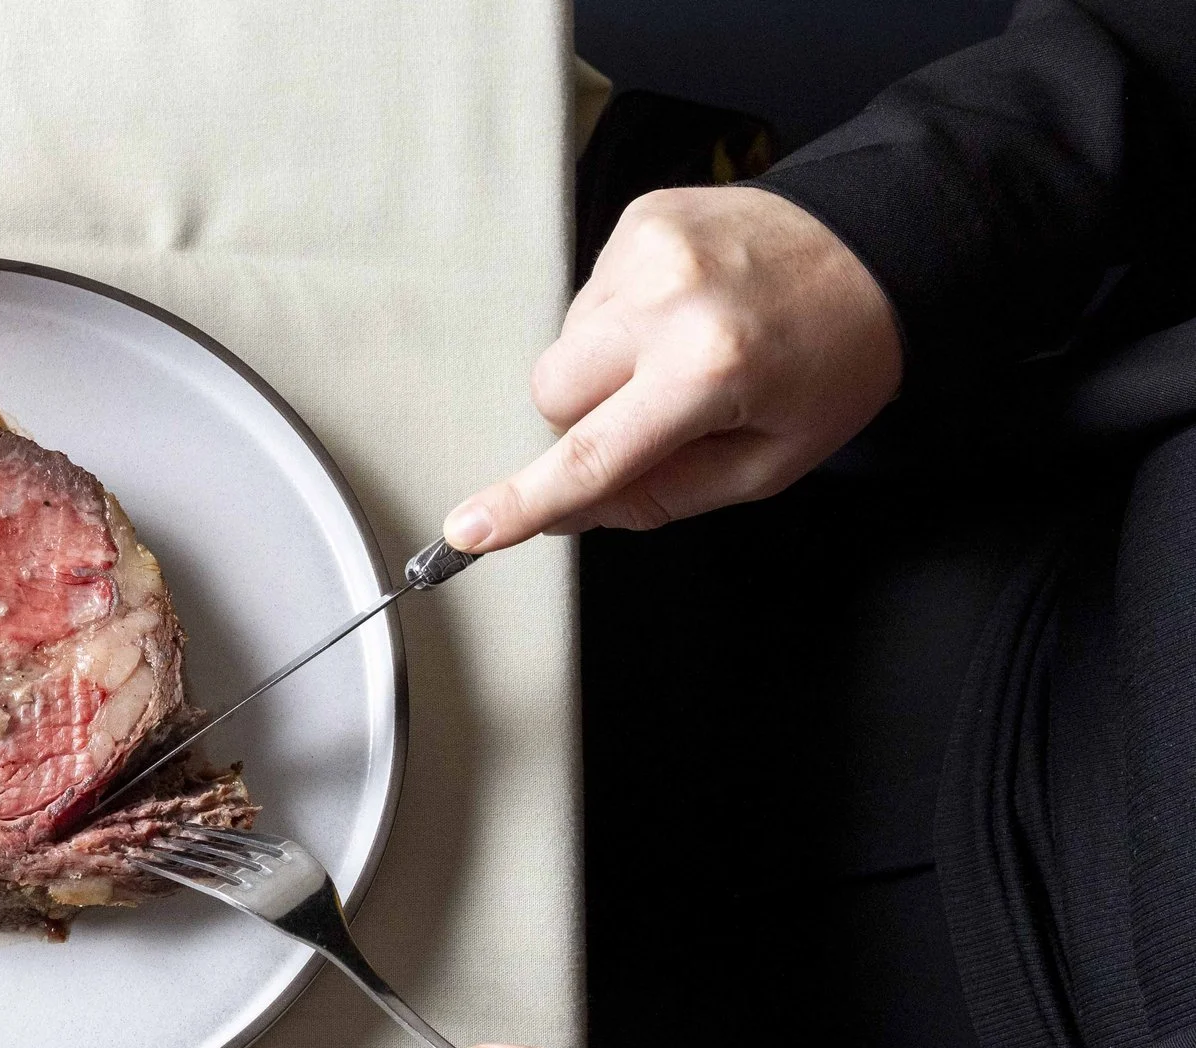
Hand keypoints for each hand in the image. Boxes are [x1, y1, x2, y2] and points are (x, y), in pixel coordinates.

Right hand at [442, 186, 901, 552]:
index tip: (467, 531)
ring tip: (683, 348)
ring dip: (607, 365)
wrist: (879, 243)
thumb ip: (662, 495)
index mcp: (709, 368)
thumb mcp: (768, 462)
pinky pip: (589, 297)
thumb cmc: (832, 361)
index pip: (592, 453)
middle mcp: (668, 299)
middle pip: (552, 395)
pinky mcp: (640, 217)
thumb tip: (569, 509)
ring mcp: (647, 248)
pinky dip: (622, 318)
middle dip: (586, 420)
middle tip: (658, 413)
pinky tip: (681, 309)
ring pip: (566, 347)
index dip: (526, 499)